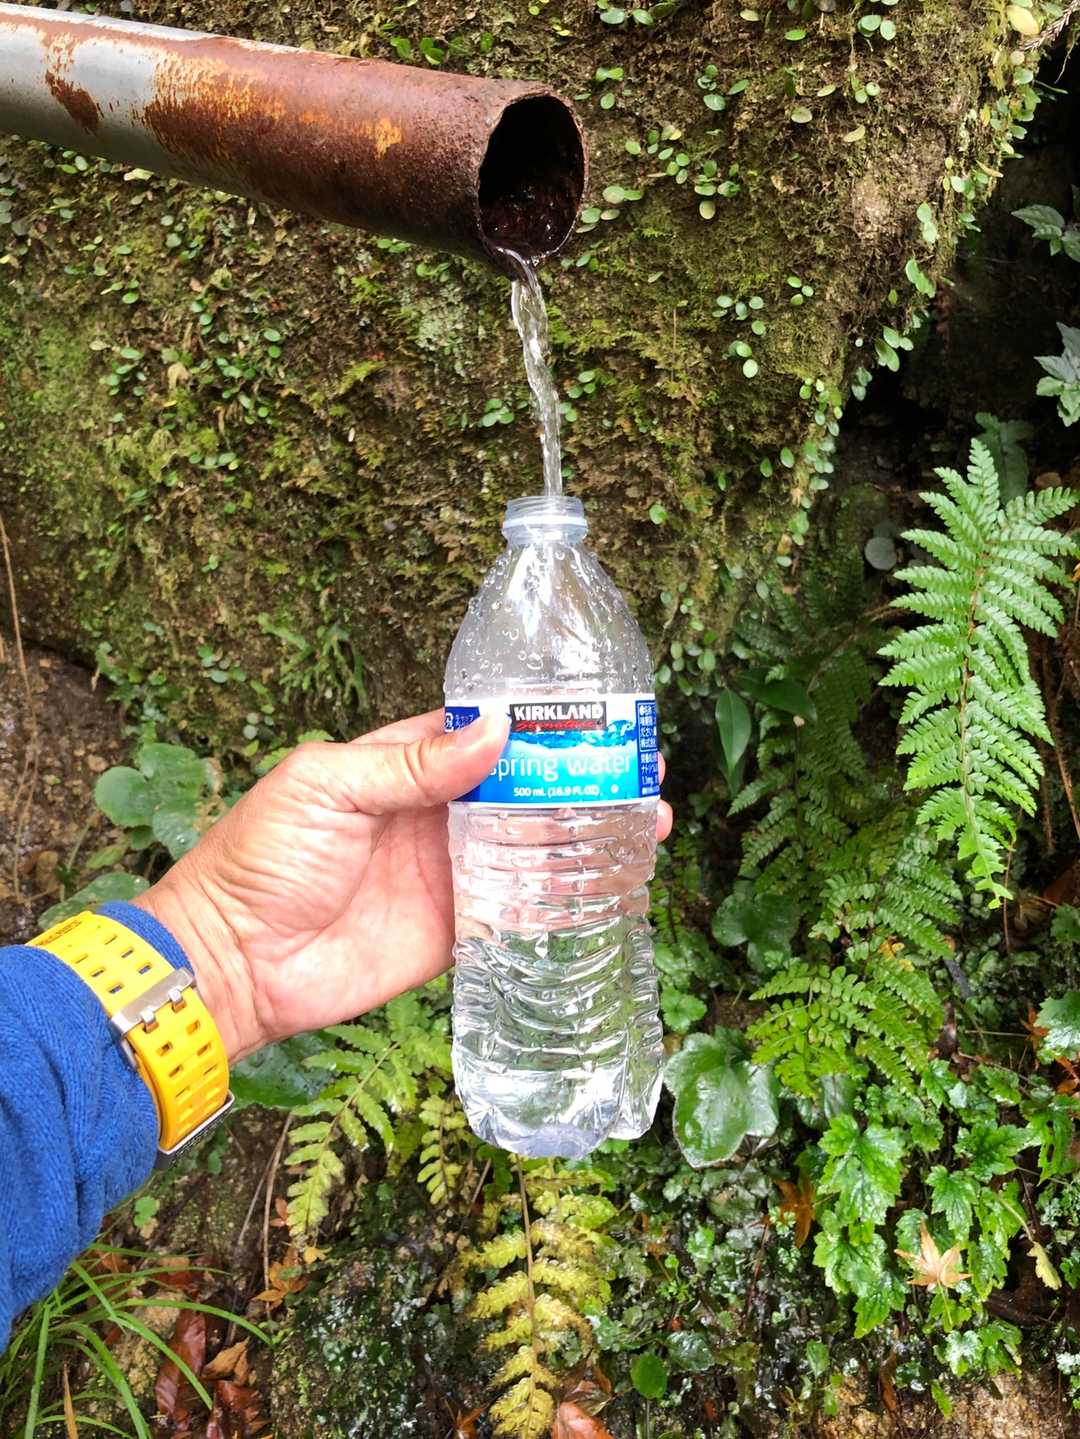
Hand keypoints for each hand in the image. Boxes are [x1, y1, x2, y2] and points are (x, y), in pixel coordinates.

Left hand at [135, 710, 673, 1059]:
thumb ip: (412, 764)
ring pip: (532, 848)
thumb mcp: (327, 787)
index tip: (596, 714)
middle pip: (522, 789)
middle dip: (580, 779)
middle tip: (642, 769)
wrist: (235, 963)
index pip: (480, 733)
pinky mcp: (454, 933)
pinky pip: (519, 912)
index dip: (537, 723)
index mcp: (401, 767)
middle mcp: (434, 817)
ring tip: (648, 822)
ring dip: (586, 835)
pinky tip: (612, 885)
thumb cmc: (262, 860)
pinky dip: (564, 900)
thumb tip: (495, 729)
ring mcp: (448, 876)